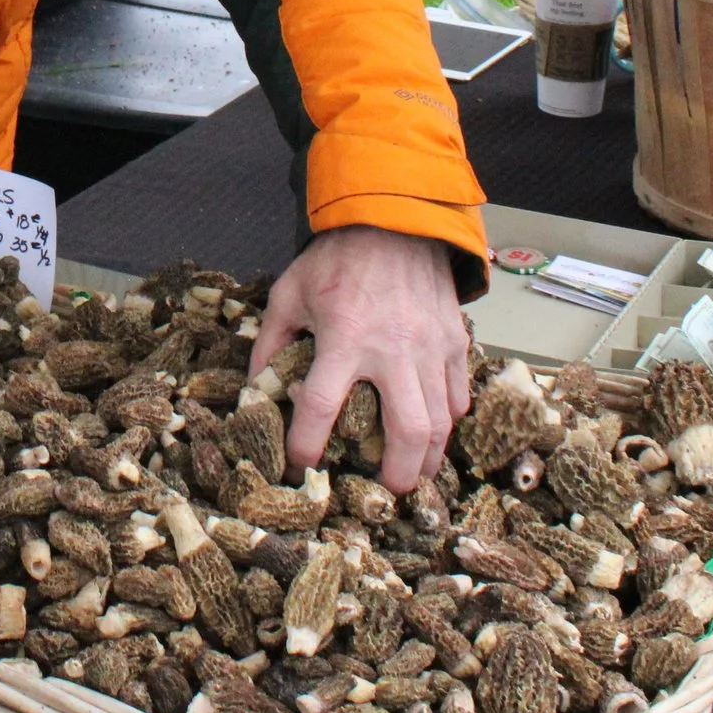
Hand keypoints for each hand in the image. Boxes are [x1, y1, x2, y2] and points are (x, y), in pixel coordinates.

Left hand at [248, 225, 469, 493]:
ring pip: (441, 422)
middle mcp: (392, 349)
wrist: (395, 221)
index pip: (321, 405)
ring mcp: (430, 348)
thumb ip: (270, 342)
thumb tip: (254, 387)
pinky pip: (457, 396)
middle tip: (381, 491)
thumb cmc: (337, 259)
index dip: (307, 444)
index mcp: (343, 337)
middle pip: (404, 430)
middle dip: (395, 472)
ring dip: (427, 458)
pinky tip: (433, 434)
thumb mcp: (289, 293)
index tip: (300, 465)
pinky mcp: (454, 343)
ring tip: (411, 476)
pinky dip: (447, 422)